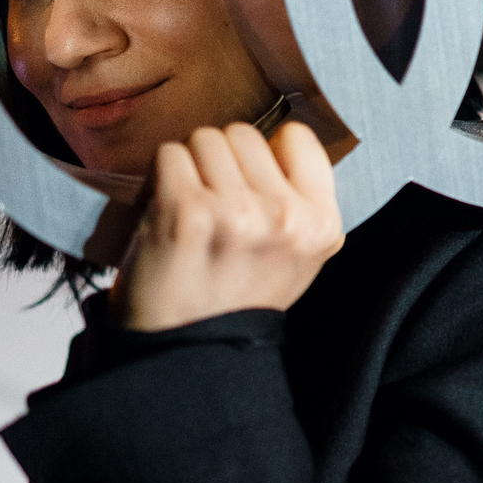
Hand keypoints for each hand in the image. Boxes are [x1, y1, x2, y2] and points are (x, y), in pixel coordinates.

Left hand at [112, 121, 343, 331]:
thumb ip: (300, 199)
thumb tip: (279, 136)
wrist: (185, 349)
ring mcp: (236, 212)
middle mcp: (285, 217)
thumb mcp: (297, 255)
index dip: (268, 155)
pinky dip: (161, 178)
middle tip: (215, 205)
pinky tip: (168, 214)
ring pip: (205, 139)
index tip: (252, 184)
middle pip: (245, 133)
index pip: (298, 137)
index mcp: (321, 225)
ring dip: (191, 167)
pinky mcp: (186, 210)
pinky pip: (169, 154)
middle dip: (224, 161)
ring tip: (192, 211)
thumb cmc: (235, 297)